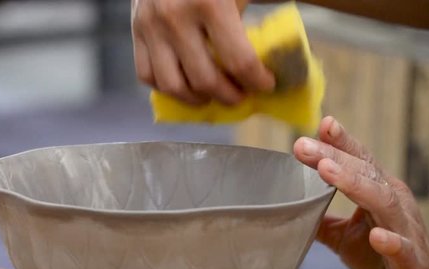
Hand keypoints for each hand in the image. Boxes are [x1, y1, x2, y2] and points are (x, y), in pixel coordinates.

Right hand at [131, 0, 274, 104]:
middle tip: (243, 96)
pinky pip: (147, 76)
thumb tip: (293, 46)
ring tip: (213, 96)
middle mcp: (175, 18)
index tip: (267, 84)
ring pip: (172, 86)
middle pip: (205, 81)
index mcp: (209, 3)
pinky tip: (186, 84)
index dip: (257, 81)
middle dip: (230, 96)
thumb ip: (268, 9)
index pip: (238, 61)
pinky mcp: (134, 33)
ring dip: (197, 100)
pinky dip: (167, 87)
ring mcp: (150, 28)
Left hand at [294, 116, 428, 268]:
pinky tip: (376, 235)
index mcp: (379, 192)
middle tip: (303, 145)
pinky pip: (401, 249)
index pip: (359, 160)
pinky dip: (390, 241)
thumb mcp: (343, 235)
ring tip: (326, 171)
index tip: (321, 123)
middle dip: (333, 156)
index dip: (341, 141)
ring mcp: (404, 230)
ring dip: (354, 184)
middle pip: (365, 172)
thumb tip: (290, 205)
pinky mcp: (409, 261)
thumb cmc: (380, 259)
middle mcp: (394, 203)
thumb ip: (322, 218)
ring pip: (382, 201)